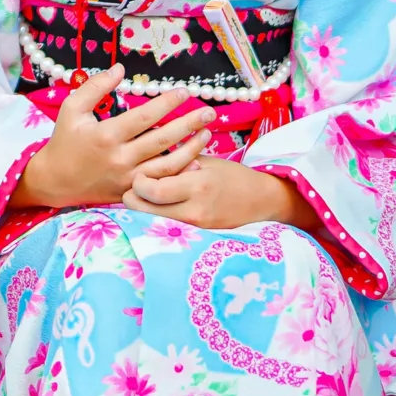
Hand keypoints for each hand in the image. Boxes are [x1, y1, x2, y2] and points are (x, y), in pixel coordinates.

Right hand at [17, 66, 214, 211]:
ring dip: (191, 148)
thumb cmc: (64, 141)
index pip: (145, 117)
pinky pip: (162, 182)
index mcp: (106, 135)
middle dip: (189, 123)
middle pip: (163, 139)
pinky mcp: (132, 191)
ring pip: (168, 164)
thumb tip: (120, 69)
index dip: (167, 103)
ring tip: (207, 133)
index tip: (184, 92)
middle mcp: (121, 158)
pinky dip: (182, 172)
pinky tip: (197, 160)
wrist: (55, 181)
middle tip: (210, 111)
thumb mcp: (71, 108)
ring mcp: (129, 178)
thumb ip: (95, 87)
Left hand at [123, 154, 311, 230]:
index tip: (141, 173)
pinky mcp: (197, 237)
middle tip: (138, 186)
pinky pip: (166, 228)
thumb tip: (144, 158)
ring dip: (144, 209)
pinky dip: (158, 217)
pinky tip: (161, 206)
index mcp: (196, 186)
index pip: (151, 190)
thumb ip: (175, 162)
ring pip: (151, 222)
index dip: (138, 182)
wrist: (261, 201)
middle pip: (144, 211)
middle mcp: (194, 211)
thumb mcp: (205, 161)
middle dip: (134, 197)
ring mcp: (195, 228)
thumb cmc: (231, 175)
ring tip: (149, 195)